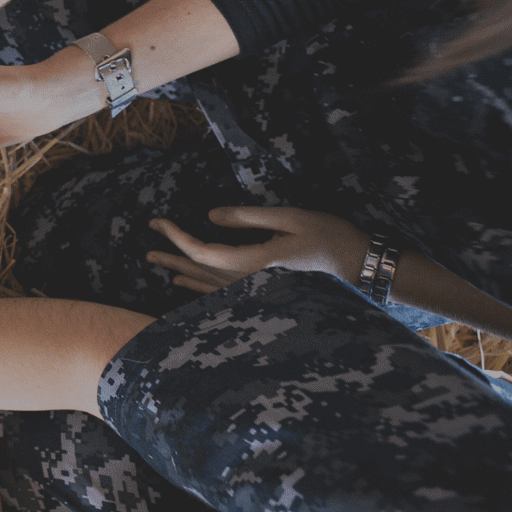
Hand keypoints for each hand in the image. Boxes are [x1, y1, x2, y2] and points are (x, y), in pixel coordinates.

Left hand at [147, 206, 370, 293]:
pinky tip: (186, 285)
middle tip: (147, 245)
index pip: (202, 252)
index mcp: (254, 262)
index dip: (176, 238)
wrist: (363, 267)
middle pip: (199, 271)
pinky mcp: (265, 293)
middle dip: (172, 256)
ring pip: (208, 285)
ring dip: (182, 273)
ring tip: (159, 264)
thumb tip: (209, 217)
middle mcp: (250, 283)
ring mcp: (257, 292)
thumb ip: (247, 218)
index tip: (158, 223)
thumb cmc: (330, 236)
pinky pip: (222, 294)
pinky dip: (201, 288)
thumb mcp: (290, 218)